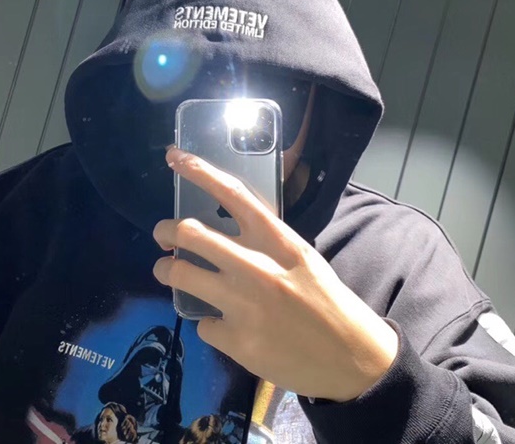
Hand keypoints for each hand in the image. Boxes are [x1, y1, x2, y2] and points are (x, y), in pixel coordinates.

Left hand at [152, 147, 398, 401]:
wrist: (351, 357)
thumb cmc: (326, 300)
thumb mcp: (300, 257)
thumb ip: (264, 241)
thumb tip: (221, 231)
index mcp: (276, 240)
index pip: (231, 193)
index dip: (198, 171)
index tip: (173, 157)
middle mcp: (255, 265)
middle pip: (189, 232)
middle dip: (164, 230)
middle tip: (162, 235)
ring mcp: (242, 303)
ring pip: (178, 274)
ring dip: (165, 270)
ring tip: (167, 271)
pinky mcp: (236, 340)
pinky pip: (201, 323)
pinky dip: (206, 321)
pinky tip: (220, 324)